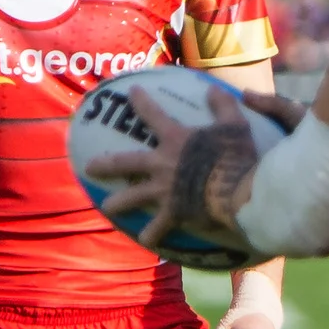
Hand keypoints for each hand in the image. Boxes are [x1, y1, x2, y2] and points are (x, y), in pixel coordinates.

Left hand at [89, 85, 271, 245]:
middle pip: (126, 162)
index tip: (130, 93)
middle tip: (89, 167)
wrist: (239, 190)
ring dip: (119, 202)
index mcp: (175, 139)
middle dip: (106, 164)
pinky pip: (159, 226)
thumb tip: (212, 88)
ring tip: (107, 207)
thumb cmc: (237, 156)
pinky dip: (152, 233)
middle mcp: (162, 163)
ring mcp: (164, 190)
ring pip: (134, 196)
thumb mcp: (235, 124)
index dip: (140, 102)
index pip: (153, 114)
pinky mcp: (174, 212)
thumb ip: (223, 105)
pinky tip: (146, 240)